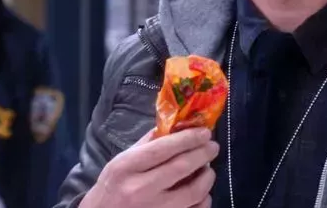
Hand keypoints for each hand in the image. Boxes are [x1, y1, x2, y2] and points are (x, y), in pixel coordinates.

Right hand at [80, 127, 218, 207]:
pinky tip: (202, 192)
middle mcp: (141, 189)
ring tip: (207, 169)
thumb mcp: (122, 160)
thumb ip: (147, 143)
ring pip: (193, 192)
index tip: (204, 132)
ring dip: (206, 178)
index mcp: (127, 167)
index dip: (187, 139)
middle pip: (181, 168)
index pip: (162, 149)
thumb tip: (175, 126)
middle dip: (202, 154)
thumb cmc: (113, 186)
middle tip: (213, 147)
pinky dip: (204, 199)